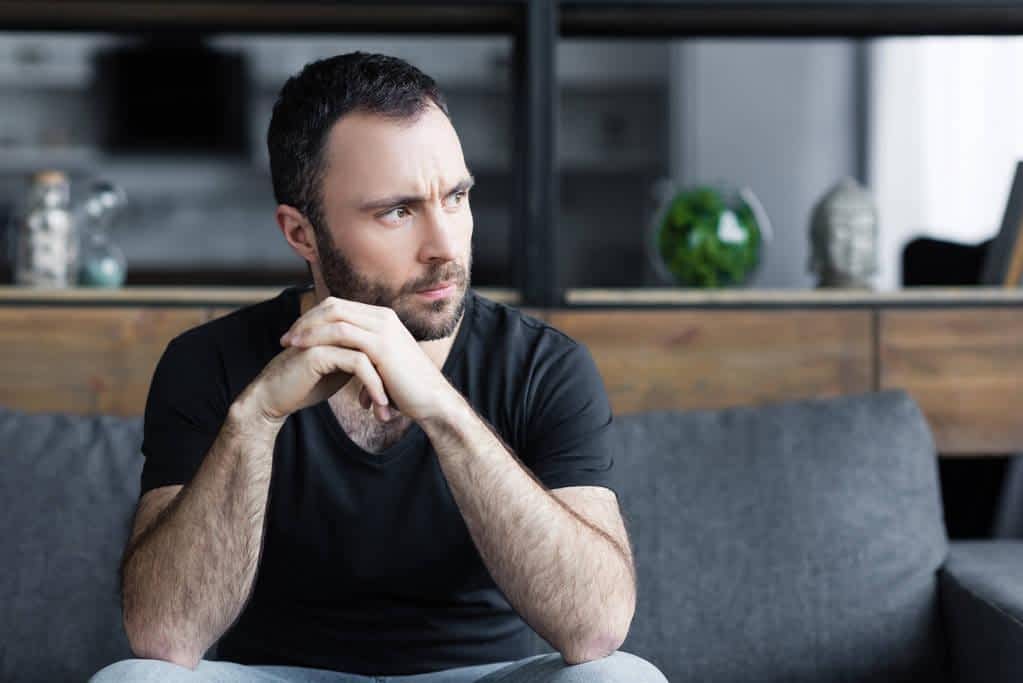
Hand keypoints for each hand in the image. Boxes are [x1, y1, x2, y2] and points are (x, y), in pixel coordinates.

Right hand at [239, 343, 393, 426]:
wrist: (273, 398)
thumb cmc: (306, 385)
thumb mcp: (340, 371)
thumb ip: (359, 361)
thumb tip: (385, 366)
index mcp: (340, 329)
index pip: (376, 340)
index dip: (390, 365)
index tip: (400, 391)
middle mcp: (333, 327)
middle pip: (376, 343)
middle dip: (390, 374)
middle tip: (400, 401)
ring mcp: (326, 336)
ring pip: (370, 353)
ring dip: (384, 383)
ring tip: (388, 408)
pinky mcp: (319, 352)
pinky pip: (358, 363)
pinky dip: (372, 384)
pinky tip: (377, 403)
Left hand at [279, 296, 456, 422]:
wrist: (432, 401)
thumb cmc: (408, 390)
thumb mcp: (383, 366)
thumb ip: (365, 357)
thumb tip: (349, 365)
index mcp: (383, 318)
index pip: (340, 307)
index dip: (314, 318)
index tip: (295, 335)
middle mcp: (383, 316)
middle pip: (334, 306)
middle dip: (306, 320)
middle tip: (286, 338)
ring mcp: (383, 327)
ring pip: (334, 316)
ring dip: (307, 328)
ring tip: (288, 344)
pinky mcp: (381, 344)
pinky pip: (341, 334)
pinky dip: (318, 339)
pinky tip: (302, 351)